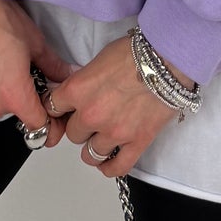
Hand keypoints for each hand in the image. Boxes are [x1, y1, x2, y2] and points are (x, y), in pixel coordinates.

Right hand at [0, 0, 76, 140]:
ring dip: (4, 92)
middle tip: (27, 71)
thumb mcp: (36, 42)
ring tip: (4, 63)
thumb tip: (67, 77)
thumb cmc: (0, 19)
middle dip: (26, 98)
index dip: (52, 123)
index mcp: (14, 96)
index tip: (56, 117)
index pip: (38, 126)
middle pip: (17, 112)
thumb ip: (54, 67)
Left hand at [45, 32, 196, 177]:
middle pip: (73, 133)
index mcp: (78, 90)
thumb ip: (84, 82)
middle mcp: (91, 114)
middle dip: (80, 126)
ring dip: (93, 148)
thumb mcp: (99, 60)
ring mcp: (114, 132)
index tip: (61, 111)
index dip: (57, 109)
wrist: (168, 59)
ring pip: (90, 154)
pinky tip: (109, 161)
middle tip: (91, 118)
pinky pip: (117, 167)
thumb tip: (78, 92)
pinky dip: (110, 167)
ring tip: (100, 140)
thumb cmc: (136, 53)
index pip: (52, 108)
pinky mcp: (137, 142)